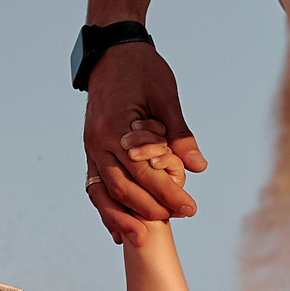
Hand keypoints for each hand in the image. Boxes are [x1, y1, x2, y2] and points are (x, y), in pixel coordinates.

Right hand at [82, 43, 206, 242]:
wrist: (111, 50)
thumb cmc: (142, 69)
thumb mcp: (166, 97)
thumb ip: (179, 134)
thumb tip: (199, 167)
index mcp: (116, 127)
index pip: (144, 171)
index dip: (167, 192)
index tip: (190, 207)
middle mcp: (97, 141)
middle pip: (122, 187)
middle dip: (149, 209)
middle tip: (178, 219)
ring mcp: (90, 147)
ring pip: (102, 193)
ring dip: (121, 218)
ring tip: (140, 240)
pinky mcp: (90, 150)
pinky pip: (95, 186)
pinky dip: (106, 209)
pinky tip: (117, 229)